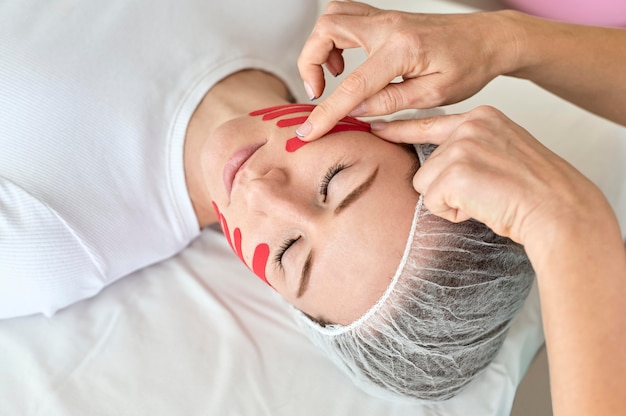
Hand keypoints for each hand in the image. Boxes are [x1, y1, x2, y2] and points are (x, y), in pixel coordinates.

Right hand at [296, 1, 521, 140]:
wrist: (487, 38)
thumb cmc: (469, 64)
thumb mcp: (434, 95)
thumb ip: (391, 102)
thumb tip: (356, 110)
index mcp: (402, 49)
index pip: (353, 85)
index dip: (327, 112)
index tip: (309, 131)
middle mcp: (388, 26)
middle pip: (327, 28)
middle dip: (309, 62)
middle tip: (318, 92)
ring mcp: (385, 17)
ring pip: (332, 17)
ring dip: (320, 47)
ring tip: (332, 77)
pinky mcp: (384, 18)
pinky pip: (345, 17)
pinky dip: (334, 39)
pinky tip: (347, 64)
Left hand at [373, 106, 606, 245]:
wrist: (559, 209)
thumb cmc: (533, 190)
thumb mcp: (501, 153)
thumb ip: (468, 148)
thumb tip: (434, 163)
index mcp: (482, 117)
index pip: (430, 122)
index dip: (400, 130)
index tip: (377, 128)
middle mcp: (469, 125)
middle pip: (426, 165)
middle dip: (448, 188)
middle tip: (486, 192)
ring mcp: (461, 146)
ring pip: (425, 184)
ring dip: (450, 201)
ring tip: (485, 199)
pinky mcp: (455, 171)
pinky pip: (432, 202)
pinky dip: (453, 213)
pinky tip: (482, 206)